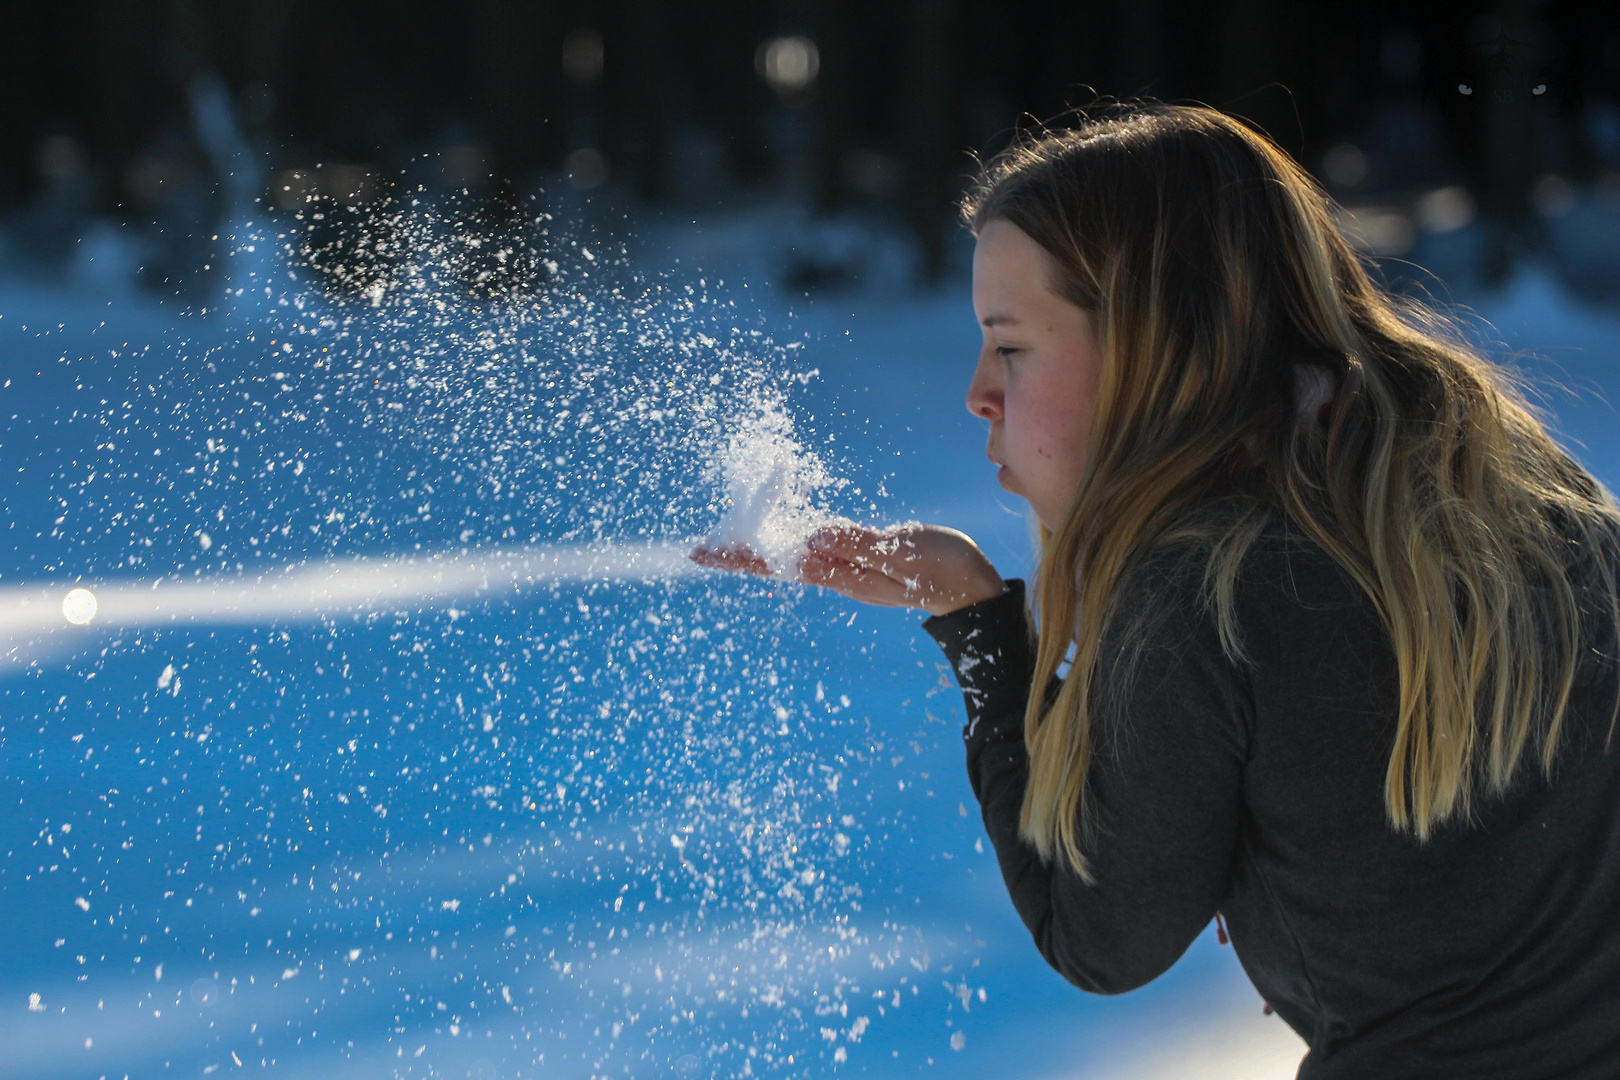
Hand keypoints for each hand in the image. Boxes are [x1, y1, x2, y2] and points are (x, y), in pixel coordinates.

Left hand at [690, 523, 1004, 616]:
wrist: (974, 592)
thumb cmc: (944, 569)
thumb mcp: (905, 553)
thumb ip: (859, 545)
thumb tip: (811, 539)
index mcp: (843, 574)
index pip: (779, 563)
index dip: (741, 556)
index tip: (702, 552)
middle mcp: (838, 576)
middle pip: (777, 564)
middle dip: (738, 555)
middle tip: (696, 550)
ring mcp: (848, 572)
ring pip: (792, 559)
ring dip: (760, 550)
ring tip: (727, 543)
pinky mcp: (861, 563)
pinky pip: (814, 553)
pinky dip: (790, 543)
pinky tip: (781, 538)